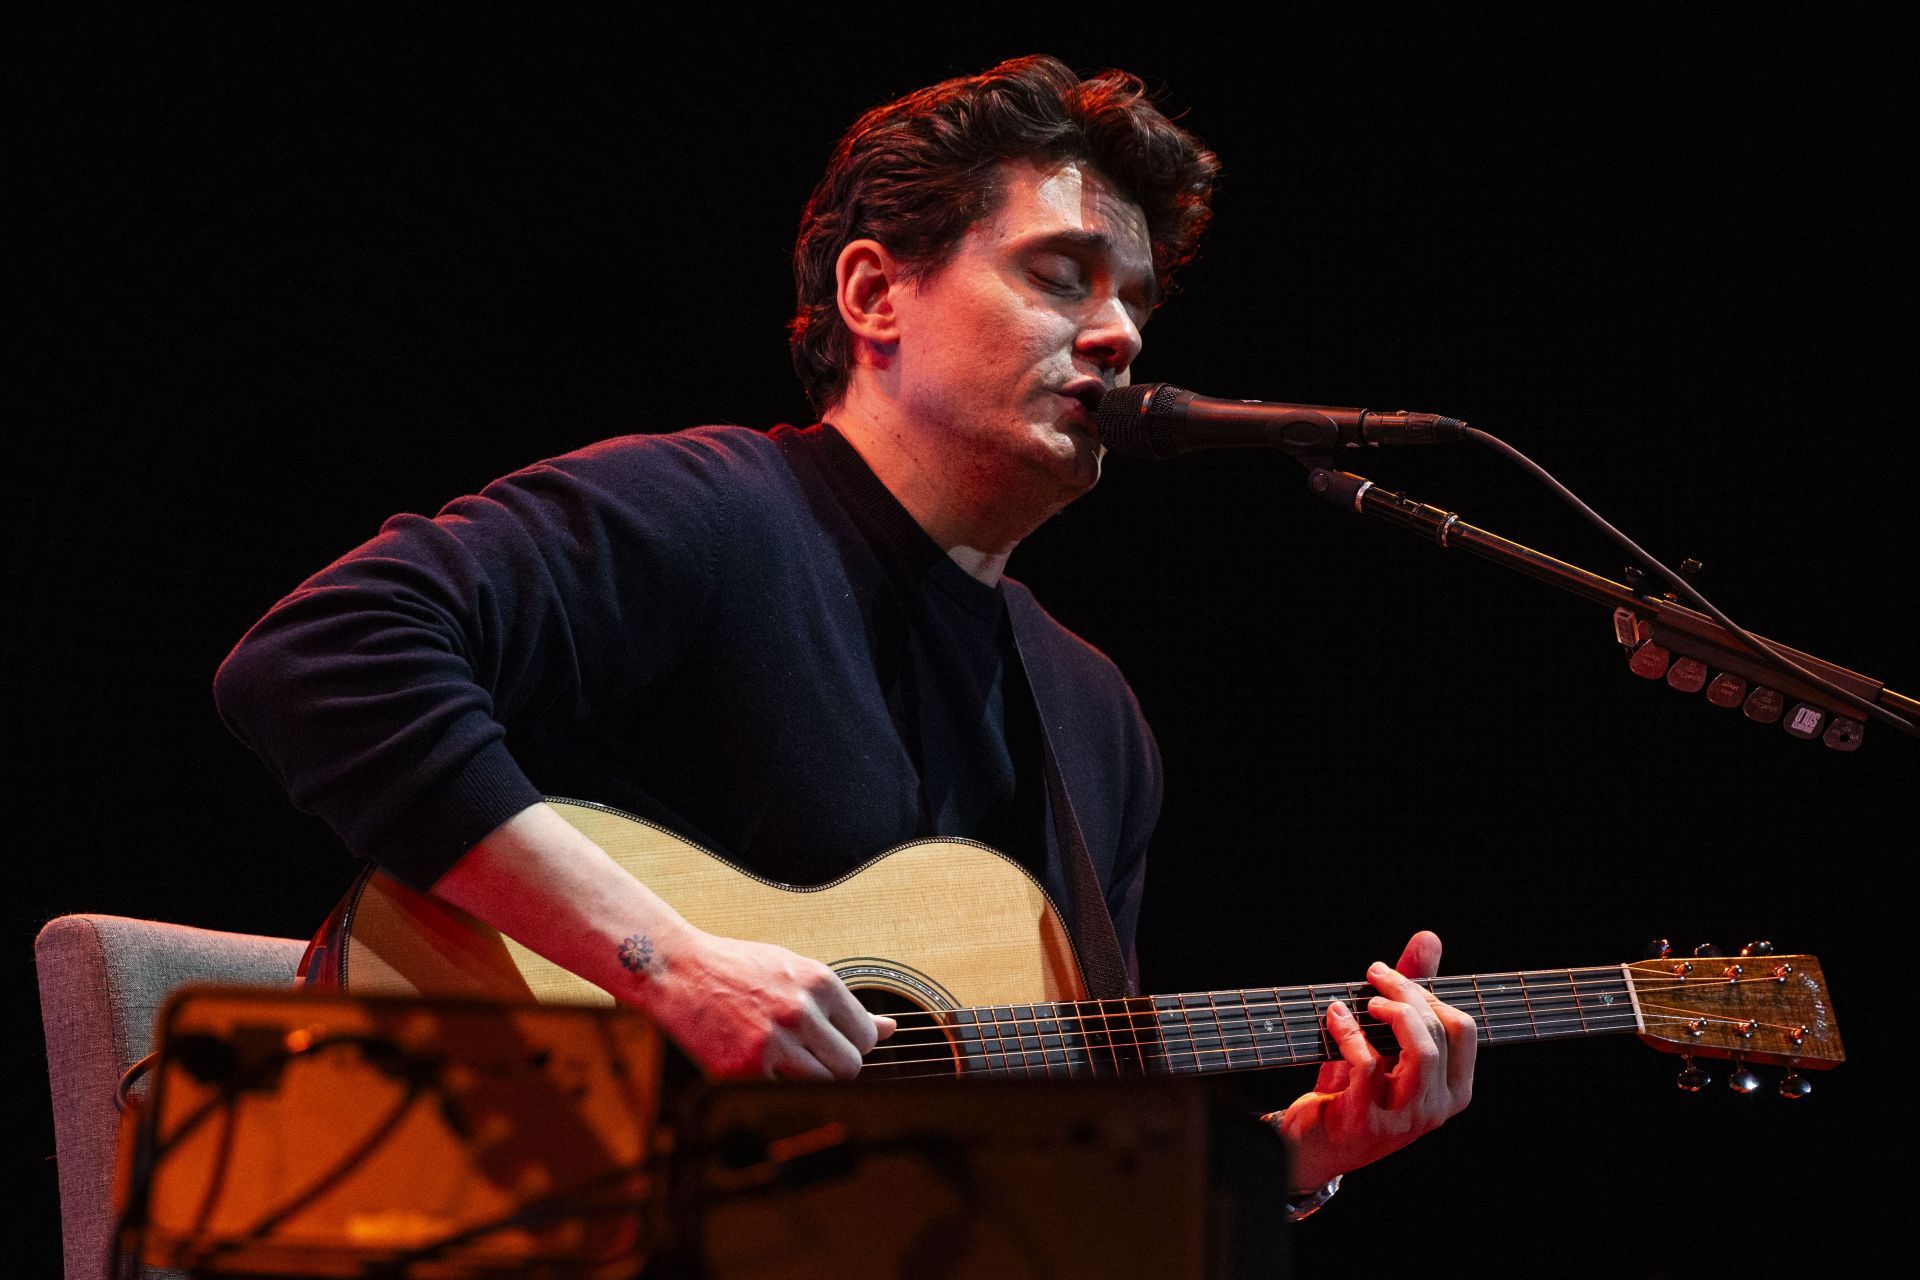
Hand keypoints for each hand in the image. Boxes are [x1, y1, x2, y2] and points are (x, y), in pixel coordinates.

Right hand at [639, 928, 896, 1079]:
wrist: (678, 971)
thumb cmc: (738, 968)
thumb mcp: (795, 971)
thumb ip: (843, 1004)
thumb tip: (889, 1029)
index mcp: (818, 982)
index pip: (866, 1036)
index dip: (856, 1044)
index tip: (839, 1042)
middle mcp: (799, 1012)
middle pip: (850, 1067)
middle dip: (838, 1066)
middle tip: (814, 1054)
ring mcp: (772, 1044)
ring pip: (821, 1085)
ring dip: (810, 1078)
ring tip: (789, 1058)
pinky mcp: (743, 1070)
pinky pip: (782, 1094)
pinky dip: (777, 1086)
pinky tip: (763, 1064)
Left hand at [1273, 930, 1475, 1189]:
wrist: (1314, 1142)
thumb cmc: (1355, 1087)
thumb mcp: (1387, 1041)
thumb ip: (1411, 992)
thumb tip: (1429, 938)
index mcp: (1452, 1089)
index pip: (1464, 1029)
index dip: (1429, 993)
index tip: (1393, 976)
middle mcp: (1436, 1107)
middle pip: (1442, 1033)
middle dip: (1408, 992)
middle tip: (1375, 975)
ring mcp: (1404, 1117)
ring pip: (1422, 1051)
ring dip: (1393, 1012)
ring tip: (1366, 999)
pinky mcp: (1365, 1119)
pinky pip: (1368, 1064)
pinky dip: (1349, 1032)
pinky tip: (1334, 1016)